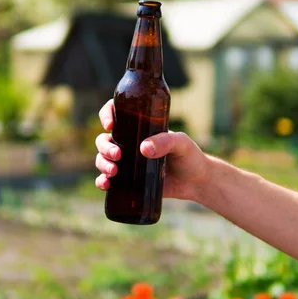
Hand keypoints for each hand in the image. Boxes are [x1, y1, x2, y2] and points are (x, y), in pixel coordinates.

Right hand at [94, 99, 209, 199]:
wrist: (196, 182)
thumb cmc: (190, 156)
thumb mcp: (182, 143)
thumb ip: (166, 142)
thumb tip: (143, 149)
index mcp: (140, 128)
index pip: (117, 114)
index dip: (106, 115)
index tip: (109, 124)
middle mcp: (129, 143)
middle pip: (104, 139)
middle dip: (104, 146)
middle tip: (117, 155)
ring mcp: (127, 163)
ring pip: (102, 158)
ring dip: (102, 163)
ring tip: (113, 172)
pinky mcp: (127, 181)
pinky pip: (107, 179)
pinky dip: (101, 181)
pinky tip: (105, 184)